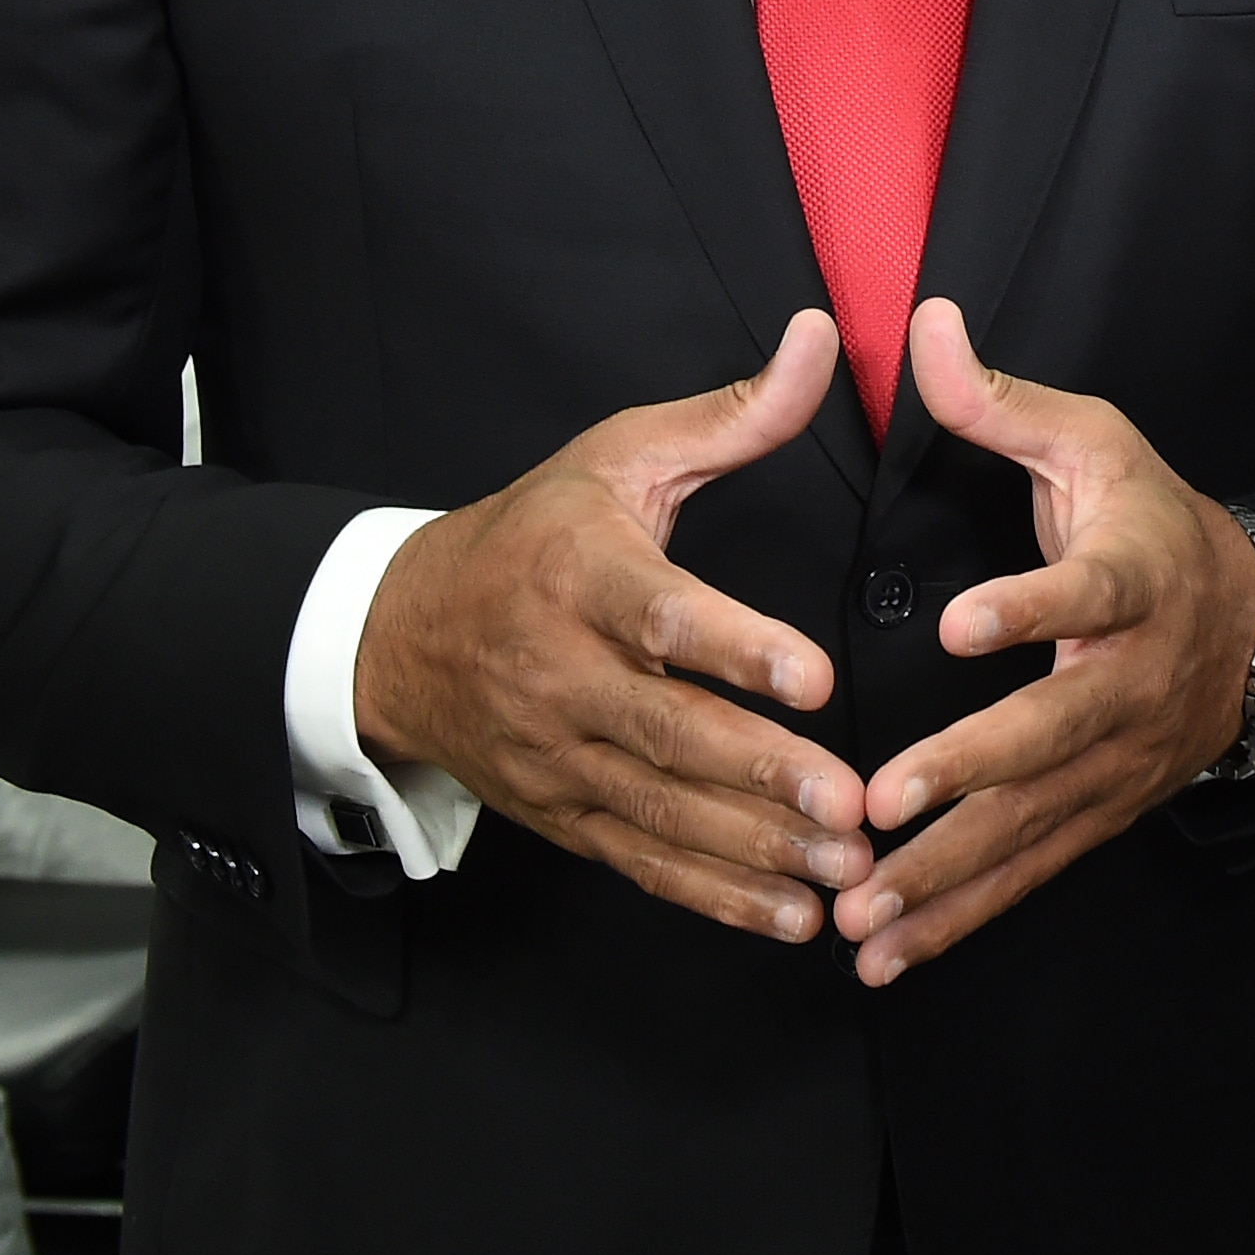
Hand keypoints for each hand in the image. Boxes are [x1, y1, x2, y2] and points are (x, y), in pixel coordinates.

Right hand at [350, 307, 879, 943]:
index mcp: (578, 575)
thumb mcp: (618, 457)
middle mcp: (561, 674)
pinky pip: (643, 861)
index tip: (816, 675)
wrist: (401, 635)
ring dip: (755, 848)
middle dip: (762, 774)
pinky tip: (790, 914)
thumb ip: (730, 415)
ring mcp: (558, 755)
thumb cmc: (535, 533)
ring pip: (662, 811)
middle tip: (852, 804)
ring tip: (846, 871)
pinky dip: (714, 894)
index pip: (659, 615)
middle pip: (667, 732)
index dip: (736, 647)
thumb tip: (822, 339)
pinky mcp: (563, 814)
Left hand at [832, 298, 1254, 984]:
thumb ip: (1000, 402)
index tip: (959, 623)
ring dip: (947, 871)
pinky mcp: (1102, 810)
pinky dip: (962, 915)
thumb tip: (922, 327)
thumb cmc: (1150, 521)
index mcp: (1132, 576)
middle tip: (879, 803)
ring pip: (1035, 821)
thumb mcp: (1093, 442)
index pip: (1087, 591)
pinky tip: (885, 953)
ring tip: (862, 906)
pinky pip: (1031, 871)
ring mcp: (1120, 757)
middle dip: (967, 773)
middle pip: (1054, 731)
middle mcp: (1131, 677)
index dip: (1031, 607)